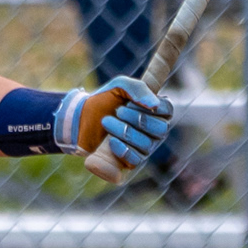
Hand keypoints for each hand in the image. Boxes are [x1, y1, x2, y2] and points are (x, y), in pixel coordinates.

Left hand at [58, 76, 174, 170]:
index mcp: (155, 111)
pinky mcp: (132, 161)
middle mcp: (154, 131)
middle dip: (136, 119)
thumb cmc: (103, 100)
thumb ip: (138, 89)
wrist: (80, 120)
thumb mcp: (120, 86)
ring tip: (106, 122)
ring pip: (146, 144)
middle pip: (160, 129)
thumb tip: (154, 105)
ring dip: (124, 131)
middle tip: (118, 111)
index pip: (168, 110)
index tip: (132, 102)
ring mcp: (145, 147)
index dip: (152, 107)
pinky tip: (111, 141)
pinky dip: (122, 149)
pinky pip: (136, 159)